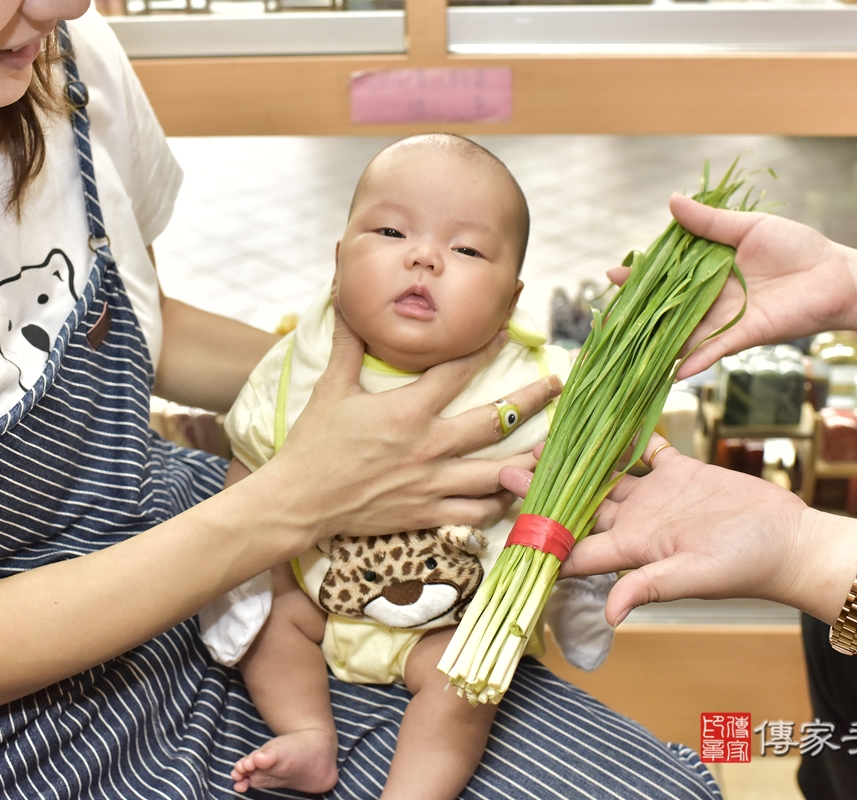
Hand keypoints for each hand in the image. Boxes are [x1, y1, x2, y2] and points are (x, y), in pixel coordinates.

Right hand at [262, 308, 560, 543]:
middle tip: (558, 385)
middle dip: (533, 400)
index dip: (488, 345)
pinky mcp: (428, 514)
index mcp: (406, 410)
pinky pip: (477, 512)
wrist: (298, 502)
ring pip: (497, 472)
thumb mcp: (330, 389)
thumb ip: (348, 344)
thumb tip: (346, 299)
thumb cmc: (313, 445)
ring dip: (529, 458)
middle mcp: (427, 446)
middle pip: (495, 420)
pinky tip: (513, 492)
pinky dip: (499, 503)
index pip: (459, 370)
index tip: (511, 327)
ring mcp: (431, 483)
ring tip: (554, 446)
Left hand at [501, 435, 810, 625]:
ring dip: (575, 460)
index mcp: (632, 548)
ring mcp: (657, 497)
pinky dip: (625, 436)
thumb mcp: (698, 577)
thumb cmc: (748, 566)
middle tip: (505, 469)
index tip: (505, 525)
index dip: (541, 539)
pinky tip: (600, 417)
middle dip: (543, 490)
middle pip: (578, 507)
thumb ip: (652, 587)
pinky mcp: (680, 473)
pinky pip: (644, 451)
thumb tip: (609, 613)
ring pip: (604, 475)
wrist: (792, 543)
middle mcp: (636, 523)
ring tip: (542, 441)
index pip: (575, 548)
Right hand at [607, 195, 856, 378]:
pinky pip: (714, 348)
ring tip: (627, 347)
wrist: (838, 276)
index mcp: (710, 269)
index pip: (667, 274)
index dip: (641, 275)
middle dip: (638, 312)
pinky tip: (672, 370)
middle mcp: (712, 297)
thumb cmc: (799, 248)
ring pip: (684, 331)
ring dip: (657, 340)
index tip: (614, 273)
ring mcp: (726, 318)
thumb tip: (672, 200)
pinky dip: (695, 360)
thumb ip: (710, 222)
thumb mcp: (750, 227)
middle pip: (668, 307)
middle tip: (607, 315)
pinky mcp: (745, 335)